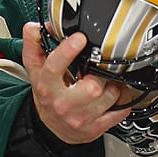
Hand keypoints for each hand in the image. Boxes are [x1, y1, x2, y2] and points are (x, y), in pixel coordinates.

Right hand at [21, 21, 137, 145]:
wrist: (51, 128)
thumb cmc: (47, 97)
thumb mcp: (35, 71)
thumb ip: (34, 45)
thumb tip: (35, 27)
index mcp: (47, 86)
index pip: (54, 67)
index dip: (68, 51)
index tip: (79, 38)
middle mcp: (63, 104)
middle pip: (92, 87)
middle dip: (99, 75)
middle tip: (97, 71)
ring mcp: (80, 119)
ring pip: (110, 97)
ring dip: (113, 86)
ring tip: (105, 83)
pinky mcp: (95, 128)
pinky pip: (120, 111)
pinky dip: (123, 101)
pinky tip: (114, 96)